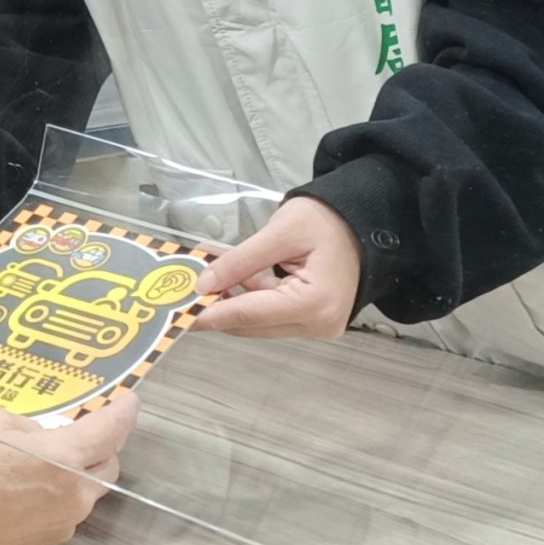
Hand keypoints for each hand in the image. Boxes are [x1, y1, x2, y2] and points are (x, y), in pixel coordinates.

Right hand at [0, 395, 137, 544]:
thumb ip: (25, 426)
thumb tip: (37, 439)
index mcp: (65, 459)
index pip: (112, 431)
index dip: (124, 412)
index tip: (129, 400)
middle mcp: (74, 496)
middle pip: (107, 466)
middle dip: (102, 445)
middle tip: (83, 428)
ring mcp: (61, 524)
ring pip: (84, 492)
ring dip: (75, 473)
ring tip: (42, 459)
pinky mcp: (43, 544)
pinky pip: (61, 511)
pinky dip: (53, 495)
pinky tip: (23, 487)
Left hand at [189, 196, 361, 338]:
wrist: (363, 220)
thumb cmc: (326, 220)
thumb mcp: (279, 233)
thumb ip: (239, 260)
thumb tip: (203, 285)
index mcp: (314, 304)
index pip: (252, 313)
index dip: (212, 312)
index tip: (180, 314)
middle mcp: (318, 324)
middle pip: (254, 322)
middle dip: (218, 304)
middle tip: (181, 291)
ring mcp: (317, 324)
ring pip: (259, 319)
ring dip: (231, 297)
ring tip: (202, 272)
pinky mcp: (312, 318)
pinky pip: (271, 312)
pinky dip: (249, 293)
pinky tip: (227, 275)